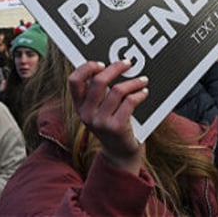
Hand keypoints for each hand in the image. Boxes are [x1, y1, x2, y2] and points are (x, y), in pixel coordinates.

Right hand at [68, 60, 147, 174]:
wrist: (120, 153)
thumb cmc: (111, 124)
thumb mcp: (98, 110)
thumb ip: (98, 92)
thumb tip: (110, 66)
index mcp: (80, 106)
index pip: (74, 81)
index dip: (86, 68)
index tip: (101, 63)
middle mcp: (87, 114)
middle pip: (98, 81)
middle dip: (115, 68)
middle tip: (127, 63)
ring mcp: (100, 122)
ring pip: (117, 90)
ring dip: (133, 82)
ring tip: (142, 80)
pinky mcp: (116, 128)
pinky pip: (129, 102)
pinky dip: (139, 94)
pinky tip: (144, 93)